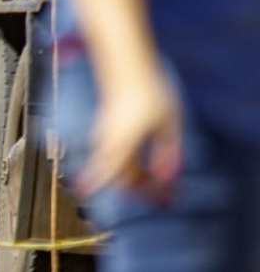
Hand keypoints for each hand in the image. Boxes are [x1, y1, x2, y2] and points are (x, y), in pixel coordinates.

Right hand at [80, 72, 184, 201]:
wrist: (124, 68)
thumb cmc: (149, 93)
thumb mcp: (168, 122)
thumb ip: (168, 151)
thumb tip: (168, 178)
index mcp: (123, 145)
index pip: (123, 180)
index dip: (142, 194)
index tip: (159, 202)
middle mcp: (107, 144)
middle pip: (120, 177)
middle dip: (138, 189)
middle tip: (159, 194)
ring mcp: (103, 138)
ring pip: (115, 168)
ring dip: (133, 177)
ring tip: (154, 178)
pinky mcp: (104, 132)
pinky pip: (113, 157)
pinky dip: (128, 165)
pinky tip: (142, 162)